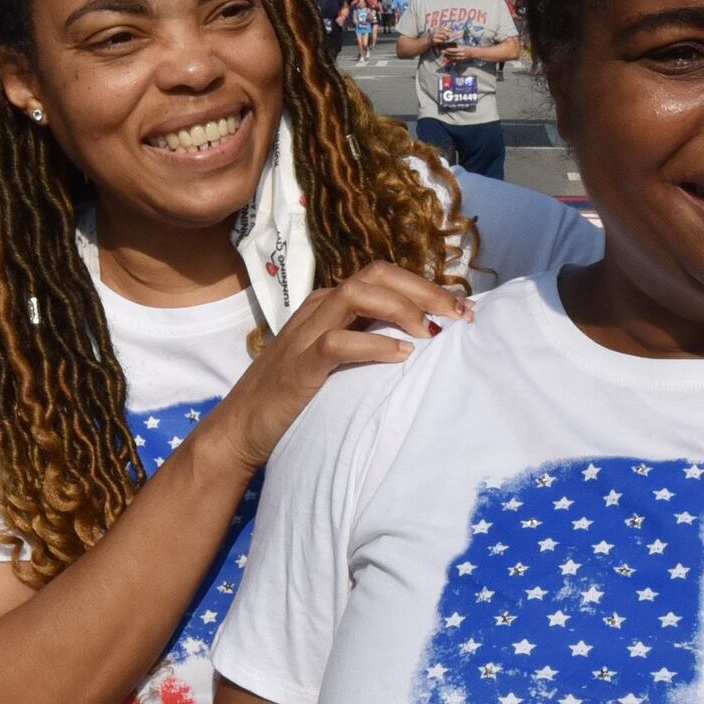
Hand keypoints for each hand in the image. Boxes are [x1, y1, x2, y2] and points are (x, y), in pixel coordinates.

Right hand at [204, 264, 467, 470]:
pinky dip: (374, 345)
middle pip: (375, 275)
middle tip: (460, 314)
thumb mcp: (334, 360)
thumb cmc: (294, 397)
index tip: (463, 308)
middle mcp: (318, 309)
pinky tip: (401, 356)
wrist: (241, 428)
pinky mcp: (299, 366)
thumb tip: (420, 338)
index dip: (426, 286)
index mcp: (328, 305)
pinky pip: (338, 342)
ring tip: (431, 332)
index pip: (383, 276)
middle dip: (424, 289)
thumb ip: (366, 340)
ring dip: (401, 308)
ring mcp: (305, 335)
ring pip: (356, 295)